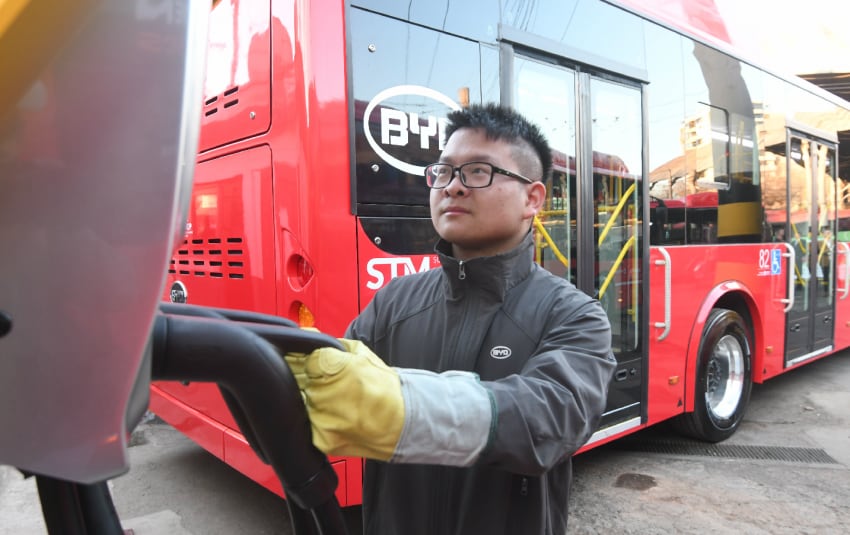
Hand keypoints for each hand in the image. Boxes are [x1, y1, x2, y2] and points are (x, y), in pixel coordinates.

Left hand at [289, 339, 404, 460]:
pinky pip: (308, 423)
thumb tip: (308, 335)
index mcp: (331, 367)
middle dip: (311, 380)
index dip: (313, 362)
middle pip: (298, 380)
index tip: (322, 368)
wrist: (402, 424)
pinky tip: (338, 417)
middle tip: (333, 386)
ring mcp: (319, 418)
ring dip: (313, 399)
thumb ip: (330, 343)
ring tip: (339, 402)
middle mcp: (321, 393)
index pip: (303, 358)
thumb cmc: (385, 389)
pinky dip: (318, 419)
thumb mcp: (362, 354)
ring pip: (301, 402)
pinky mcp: (320, 438)